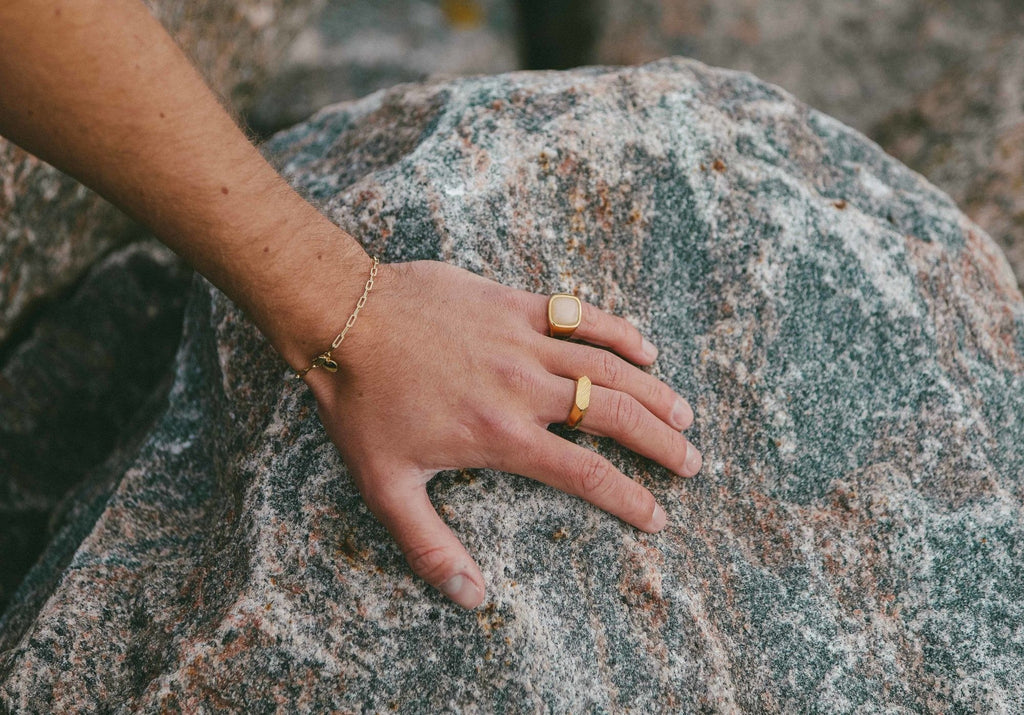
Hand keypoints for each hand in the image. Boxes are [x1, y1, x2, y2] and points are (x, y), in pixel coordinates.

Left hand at [302, 260, 701, 608]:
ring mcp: (522, 341)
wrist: (344, 319)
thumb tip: (472, 598)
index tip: (657, 515)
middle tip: (692, 461)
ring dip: (653, 391)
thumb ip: (430, 547)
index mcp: (501, 435)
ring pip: (608, 366)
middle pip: (614, 416)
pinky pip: (580, 314)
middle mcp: (523, 388)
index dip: (629, 498)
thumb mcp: (387, 488)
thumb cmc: (363, 405)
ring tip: (684, 414)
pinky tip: (646, 348)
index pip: (585, 473)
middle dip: (661, 443)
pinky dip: (618, 330)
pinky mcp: (513, 304)